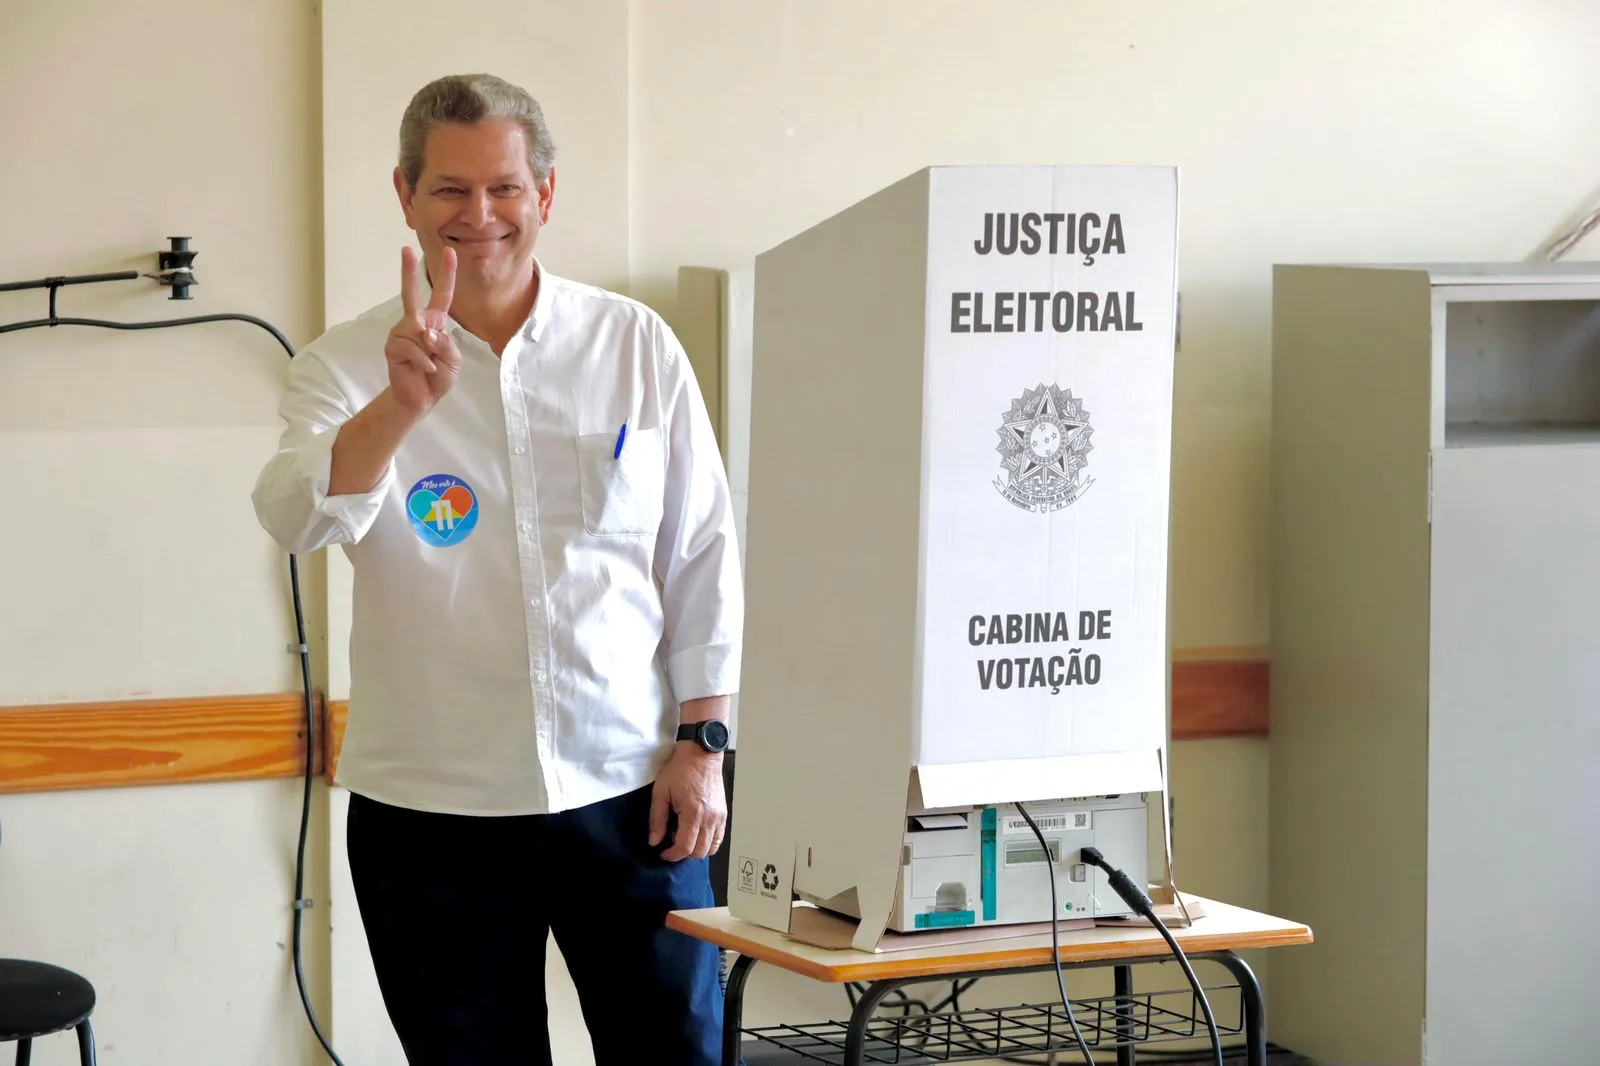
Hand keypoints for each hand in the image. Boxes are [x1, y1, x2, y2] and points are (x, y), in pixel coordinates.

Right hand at [385, 246, 461, 414]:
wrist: (421, 398)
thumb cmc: (438, 376)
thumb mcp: (452, 359)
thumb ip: (445, 343)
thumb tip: (427, 332)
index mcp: (435, 322)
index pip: (442, 294)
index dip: (447, 274)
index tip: (449, 251)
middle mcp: (416, 322)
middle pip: (412, 294)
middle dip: (408, 272)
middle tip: (405, 249)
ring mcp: (402, 333)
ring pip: (417, 330)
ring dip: (429, 351)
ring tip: (430, 364)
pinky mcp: (393, 346)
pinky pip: (412, 348)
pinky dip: (423, 362)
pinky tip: (425, 369)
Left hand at [649, 744, 726, 861]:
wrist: (700, 754)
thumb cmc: (680, 770)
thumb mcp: (661, 792)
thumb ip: (657, 820)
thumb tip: (654, 841)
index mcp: (693, 814)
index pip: (685, 847)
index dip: (672, 855)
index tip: (663, 853)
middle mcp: (710, 818)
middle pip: (699, 852)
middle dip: (684, 854)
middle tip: (672, 845)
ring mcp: (719, 816)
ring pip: (711, 848)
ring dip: (697, 849)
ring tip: (685, 838)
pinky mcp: (723, 813)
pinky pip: (719, 837)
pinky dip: (708, 842)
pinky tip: (696, 833)